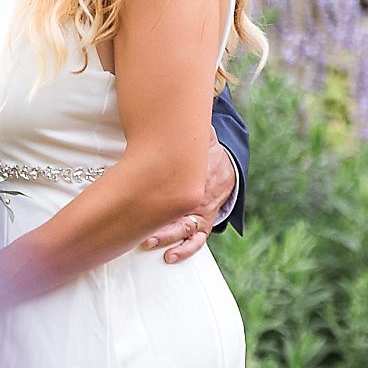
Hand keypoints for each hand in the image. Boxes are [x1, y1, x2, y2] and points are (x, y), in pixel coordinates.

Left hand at [138, 140, 233, 263]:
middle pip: (178, 210)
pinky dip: (185, 250)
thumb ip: (189, 130)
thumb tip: (181, 110)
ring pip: (185, 228)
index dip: (160, 192)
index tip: (142, 195)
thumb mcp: (199, 137)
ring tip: (148, 243)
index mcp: (195, 177)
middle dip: (159, 219)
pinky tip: (169, 257)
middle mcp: (197, 197)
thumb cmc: (203, 151)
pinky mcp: (204, 223)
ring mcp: (201, 213)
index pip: (178, 184)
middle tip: (140, 224)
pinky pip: (197, 240)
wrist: (227, 166)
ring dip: (167, 237)